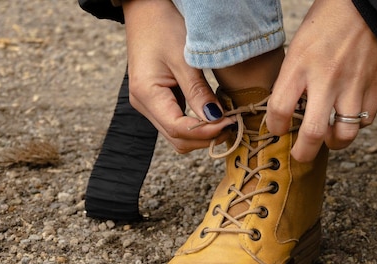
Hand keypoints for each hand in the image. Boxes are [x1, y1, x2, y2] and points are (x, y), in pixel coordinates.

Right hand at [122, 0, 234, 152]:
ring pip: (177, 134)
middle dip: (206, 137)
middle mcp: (143, 104)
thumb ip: (198, 92)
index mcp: (146, 94)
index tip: (231, 123)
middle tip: (233, 124)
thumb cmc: (163, 25)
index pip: (178, 129)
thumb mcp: (184, 58)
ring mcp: (148, 104)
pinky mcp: (157, 100)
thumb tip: (215, 120)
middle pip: (177, 138)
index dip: (206, 132)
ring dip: (202, 133)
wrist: (146, 7)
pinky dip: (196, 123)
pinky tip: (213, 112)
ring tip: (226, 119)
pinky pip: (177, 122)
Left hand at [267, 0, 376, 161]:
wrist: (369, 4)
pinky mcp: (376, 86)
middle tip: (300, 154)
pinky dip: (357, 124)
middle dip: (303, 153)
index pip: (279, 110)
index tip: (278, 128)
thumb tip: (288, 108)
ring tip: (329, 138)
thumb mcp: (299, 44)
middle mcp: (326, 79)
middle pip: (313, 134)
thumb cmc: (328, 21)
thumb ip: (292, 77)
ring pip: (345, 135)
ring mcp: (354, 85)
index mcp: (300, 65)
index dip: (274, 126)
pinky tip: (349, 116)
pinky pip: (366, 121)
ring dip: (334, 143)